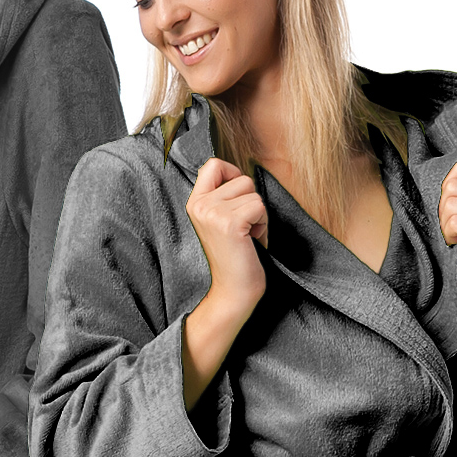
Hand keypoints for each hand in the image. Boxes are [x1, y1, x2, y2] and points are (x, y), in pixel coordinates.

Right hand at [185, 157, 267, 317]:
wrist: (233, 291)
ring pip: (252, 192)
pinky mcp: (230, 223)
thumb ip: (223, 196)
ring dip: (258, 214)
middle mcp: (200, 205)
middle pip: (240, 177)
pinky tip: (252, 240)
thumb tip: (239, 173)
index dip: (233, 174)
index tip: (237, 200)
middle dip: (250, 201)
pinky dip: (262, 224)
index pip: (213, 164)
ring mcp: (213, 213)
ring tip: (247, 235)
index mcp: (194, 203)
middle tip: (244, 228)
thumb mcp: (220, 219)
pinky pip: (259, 206)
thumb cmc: (234, 256)